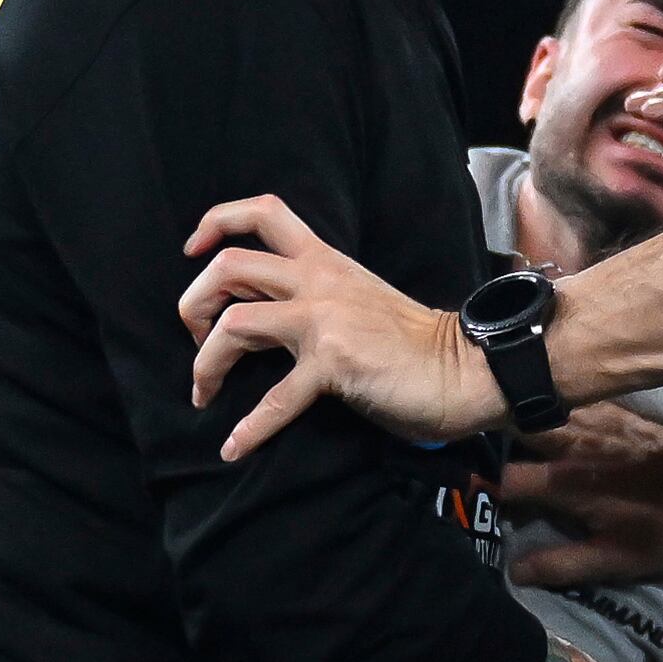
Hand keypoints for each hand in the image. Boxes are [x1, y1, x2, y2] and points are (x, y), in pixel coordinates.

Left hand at [180, 195, 499, 456]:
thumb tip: (267, 321)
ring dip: (205, 362)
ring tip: (204, 391)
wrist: (469, 370)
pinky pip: (275, 399)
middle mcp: (320, 282)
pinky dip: (249, 428)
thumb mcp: (361, 302)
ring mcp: (325, 321)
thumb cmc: (418, 346)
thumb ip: (316, 299)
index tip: (195, 249)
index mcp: (327, 262)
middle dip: (193, 304)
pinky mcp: (334, 364)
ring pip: (234, 322)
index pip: (263, 213)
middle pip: (228, 266)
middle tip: (196, 338)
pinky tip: (234, 448)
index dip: (217, 223)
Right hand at [507, 402, 662, 586]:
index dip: (489, 490)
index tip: (487, 500)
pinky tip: (560, 423)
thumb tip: (513, 571)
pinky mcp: (616, 411)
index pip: (505, 478)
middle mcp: (570, 443)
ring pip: (542, 408)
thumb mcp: (616, 559)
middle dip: (499, 440)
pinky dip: (559, 408)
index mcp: (563, 482)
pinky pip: (573, 402)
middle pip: (513, 429)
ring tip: (519, 439)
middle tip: (495, 459)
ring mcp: (593, 421)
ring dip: (526, 419)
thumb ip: (562, 564)